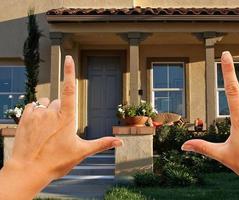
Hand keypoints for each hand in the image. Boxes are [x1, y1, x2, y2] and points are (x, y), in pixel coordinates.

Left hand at [0, 56, 121, 199]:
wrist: (28, 171)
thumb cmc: (56, 162)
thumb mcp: (82, 152)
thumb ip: (102, 144)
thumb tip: (120, 142)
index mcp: (67, 118)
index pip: (70, 89)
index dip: (70, 72)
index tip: (68, 58)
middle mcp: (51, 112)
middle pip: (59, 102)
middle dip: (61, 112)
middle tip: (59, 132)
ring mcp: (36, 114)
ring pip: (46, 103)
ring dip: (48, 111)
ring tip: (47, 130)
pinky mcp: (24, 117)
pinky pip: (33, 106)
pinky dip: (37, 112)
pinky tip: (37, 126)